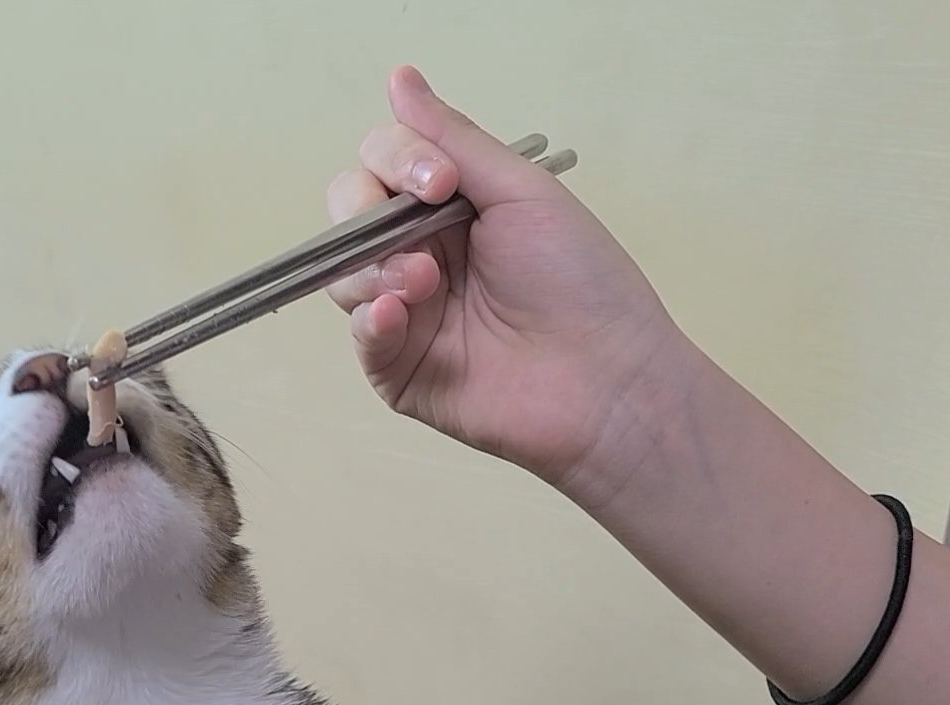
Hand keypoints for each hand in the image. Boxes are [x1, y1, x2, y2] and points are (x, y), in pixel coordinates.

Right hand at [326, 66, 691, 496]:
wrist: (606, 381)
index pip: (382, 164)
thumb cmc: (582, 283)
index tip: (441, 183)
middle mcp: (422, 254)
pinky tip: (399, 314)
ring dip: (372, 269)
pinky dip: (370, 319)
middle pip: (348, 211)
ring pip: (343, 272)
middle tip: (421, 239)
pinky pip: (360, 335)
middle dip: (365, 213)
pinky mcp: (401, 370)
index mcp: (450, 208)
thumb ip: (454, 138)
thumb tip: (401, 78)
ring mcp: (409, 314)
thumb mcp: (521, 192)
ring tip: (424, 285)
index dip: (395, 162)